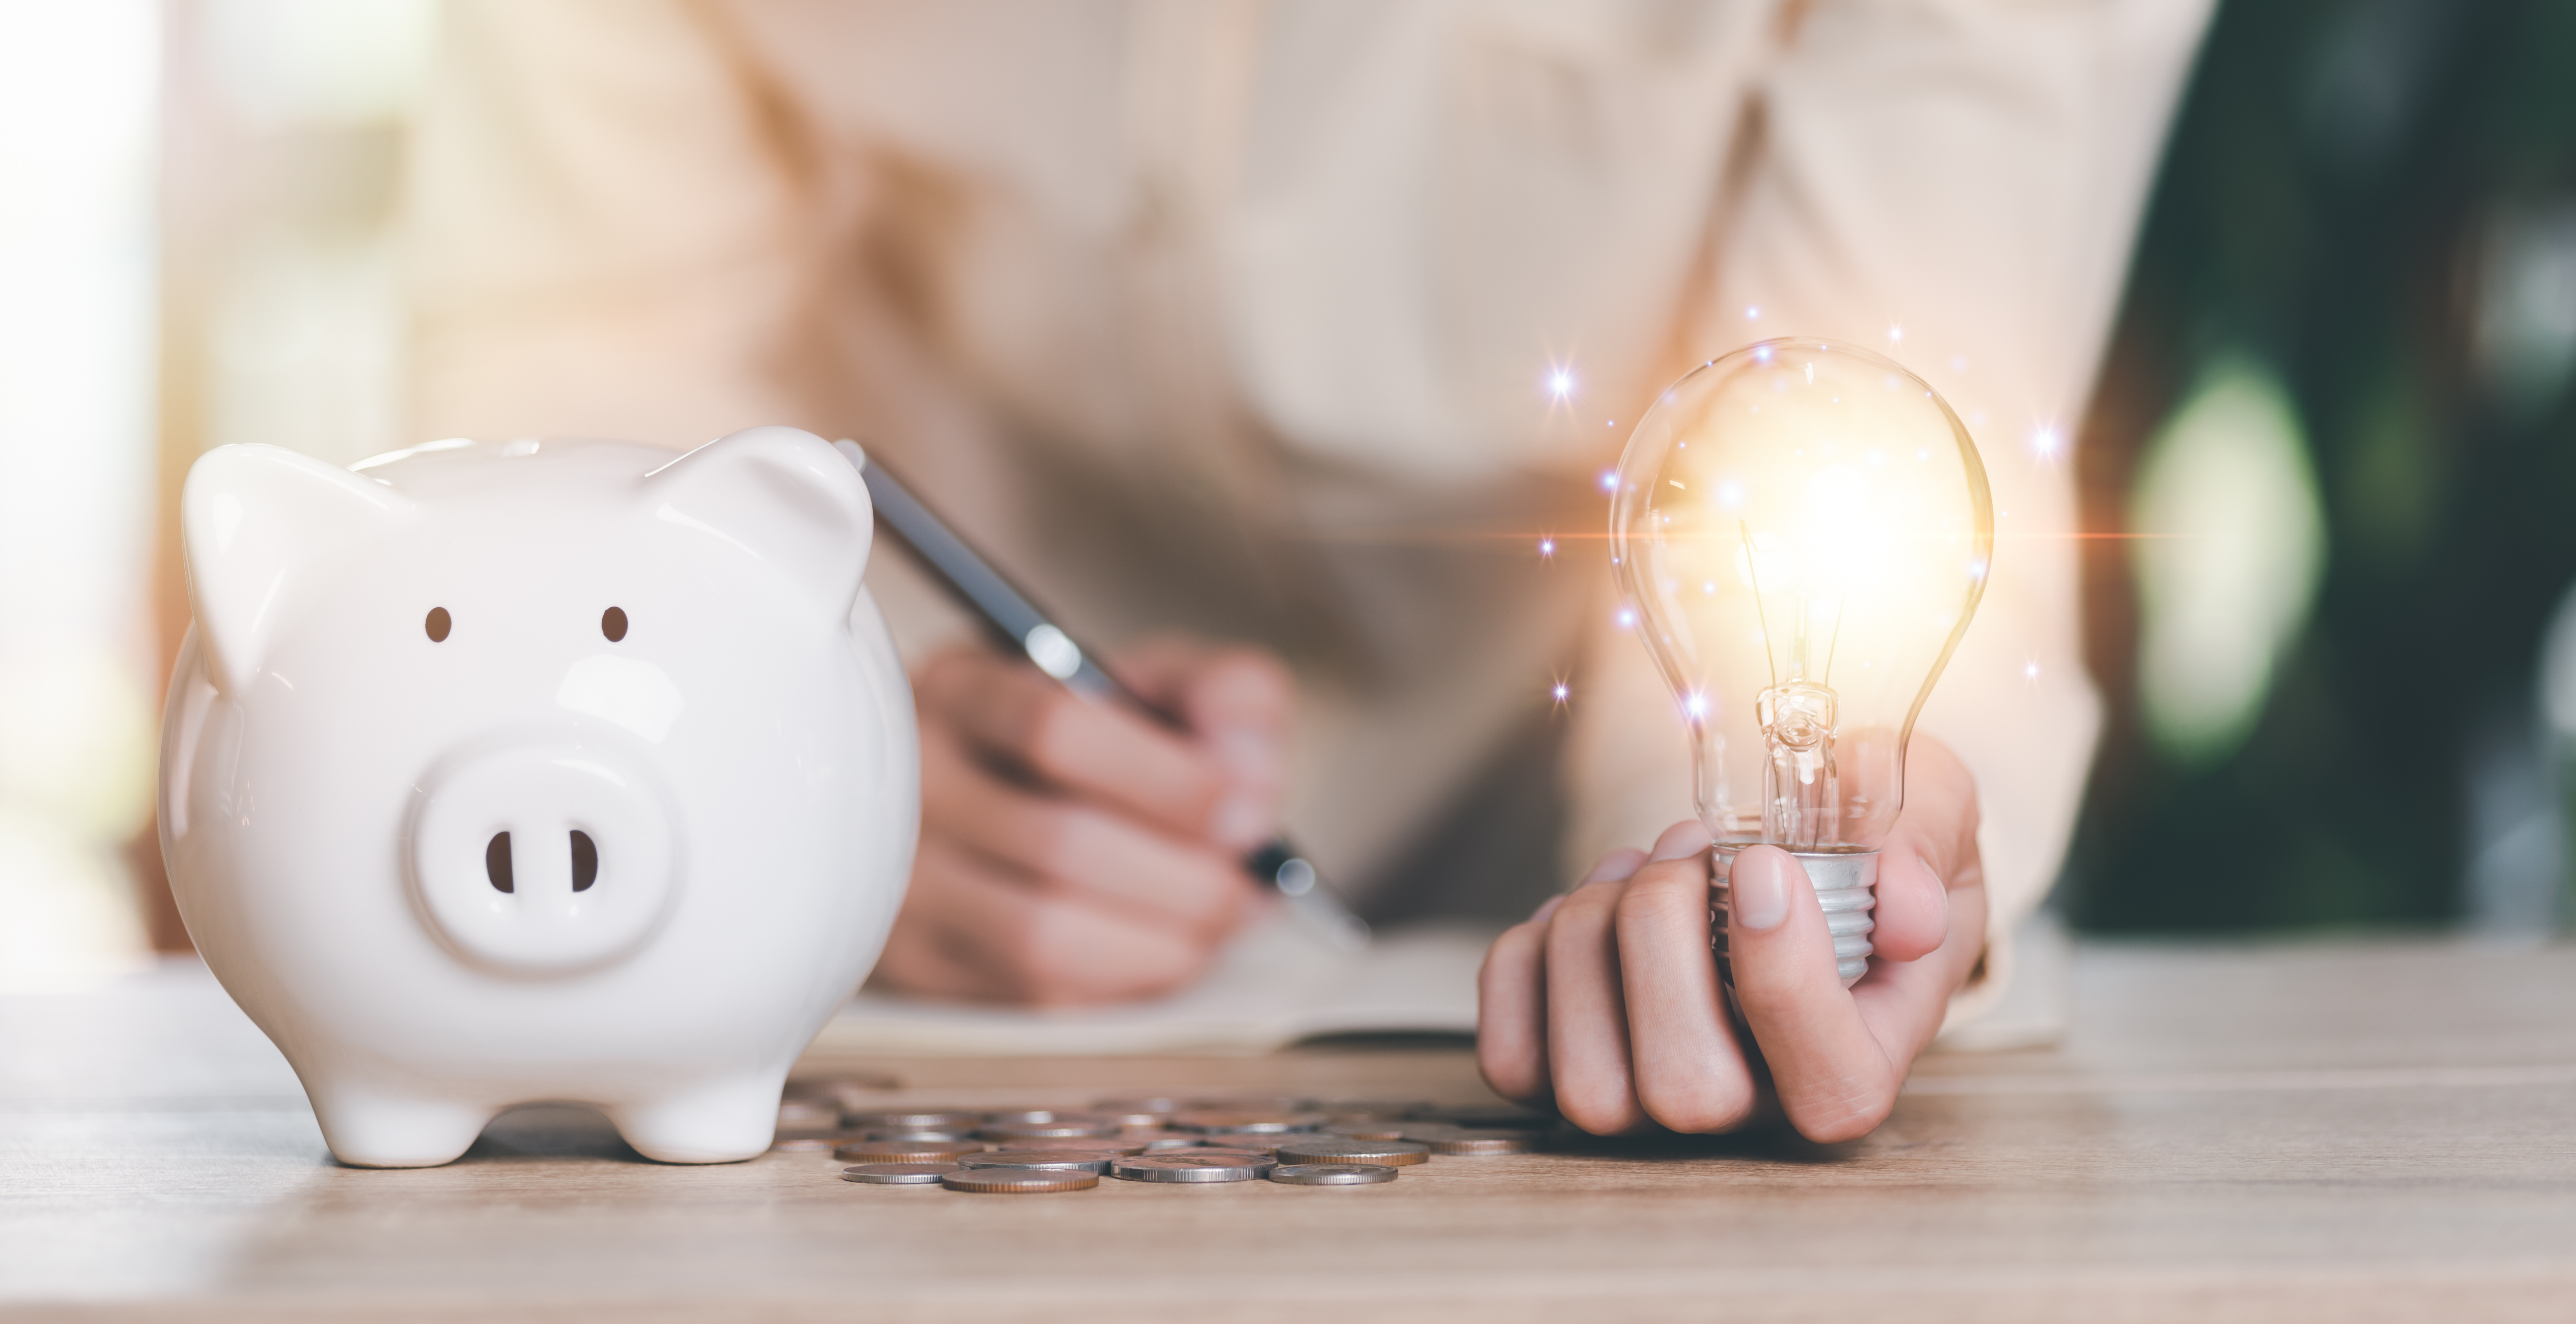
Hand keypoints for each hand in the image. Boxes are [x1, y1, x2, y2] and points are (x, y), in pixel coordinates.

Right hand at [872, 633, 1292, 1004]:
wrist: (1000, 801)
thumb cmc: (1091, 745)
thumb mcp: (1158, 686)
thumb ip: (1226, 697)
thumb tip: (1250, 781)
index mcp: (965, 689)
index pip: (1057, 729)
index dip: (1170, 781)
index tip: (1248, 811)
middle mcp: (910, 781)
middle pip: (1059, 843)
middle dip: (1186, 878)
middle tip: (1247, 885)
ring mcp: (902, 880)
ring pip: (1041, 935)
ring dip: (1160, 942)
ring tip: (1217, 923)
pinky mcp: (918, 964)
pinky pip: (1034, 995)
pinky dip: (1122, 982)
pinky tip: (1163, 952)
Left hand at [1475, 737, 1984, 1141]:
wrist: (1803, 864)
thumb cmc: (1868, 848)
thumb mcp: (1925, 806)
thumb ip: (1924, 839)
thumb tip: (1903, 908)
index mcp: (1862, 1058)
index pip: (1830, 1086)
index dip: (1786, 984)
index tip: (1763, 866)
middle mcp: (1759, 1107)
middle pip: (1685, 1089)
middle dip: (1662, 937)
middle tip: (1687, 848)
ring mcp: (1656, 1103)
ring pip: (1589, 1079)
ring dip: (1592, 937)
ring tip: (1640, 866)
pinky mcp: (1570, 1076)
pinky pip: (1512, 1058)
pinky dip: (1527, 964)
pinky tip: (1582, 909)